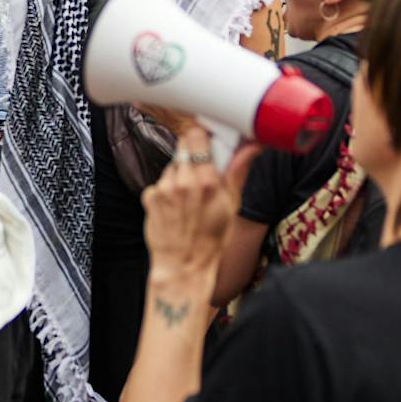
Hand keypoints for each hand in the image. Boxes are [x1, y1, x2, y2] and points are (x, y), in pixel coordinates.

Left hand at [140, 125, 246, 280]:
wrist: (183, 264)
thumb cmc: (211, 238)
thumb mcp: (232, 206)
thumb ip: (237, 172)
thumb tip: (251, 147)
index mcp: (207, 182)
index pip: (197, 136)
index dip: (201, 137)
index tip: (205, 142)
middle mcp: (183, 182)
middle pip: (182, 147)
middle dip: (191, 153)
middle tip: (199, 171)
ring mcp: (164, 188)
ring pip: (171, 166)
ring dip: (179, 173)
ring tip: (188, 196)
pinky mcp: (150, 196)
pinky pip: (159, 183)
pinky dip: (166, 190)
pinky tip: (175, 206)